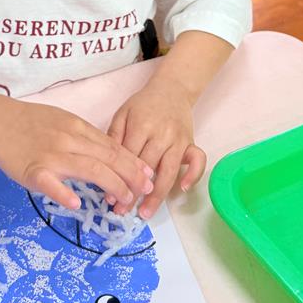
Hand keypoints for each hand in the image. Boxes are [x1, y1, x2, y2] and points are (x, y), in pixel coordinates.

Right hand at [0, 98, 153, 210]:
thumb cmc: (29, 121)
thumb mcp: (62, 121)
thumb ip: (84, 137)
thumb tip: (109, 155)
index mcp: (78, 127)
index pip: (113, 146)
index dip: (133, 163)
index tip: (148, 175)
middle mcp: (69, 139)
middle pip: (107, 158)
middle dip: (131, 176)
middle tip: (144, 191)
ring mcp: (51, 155)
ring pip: (89, 169)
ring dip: (112, 186)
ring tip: (123, 202)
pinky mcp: (32, 170)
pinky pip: (51, 183)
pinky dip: (64, 193)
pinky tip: (77, 203)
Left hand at [108, 83, 205, 219]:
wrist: (172, 88)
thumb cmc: (143, 104)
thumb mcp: (122, 114)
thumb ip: (113, 137)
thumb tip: (105, 166)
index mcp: (141, 126)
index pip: (128, 158)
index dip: (118, 179)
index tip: (109, 199)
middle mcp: (161, 134)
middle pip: (147, 168)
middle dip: (133, 193)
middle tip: (122, 213)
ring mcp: (179, 140)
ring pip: (169, 171)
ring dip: (157, 195)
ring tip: (145, 213)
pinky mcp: (191, 142)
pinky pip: (198, 161)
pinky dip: (193, 175)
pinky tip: (183, 190)